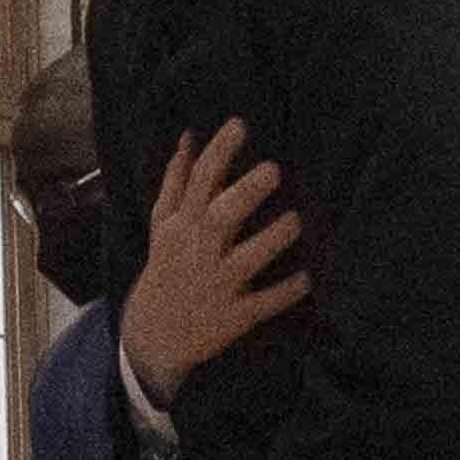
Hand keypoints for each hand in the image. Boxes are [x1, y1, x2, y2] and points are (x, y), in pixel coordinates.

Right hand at [122, 121, 308, 402]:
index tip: (241, 124)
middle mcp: (198, 252)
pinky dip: (283, 293)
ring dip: (270, 240)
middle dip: (244, 193)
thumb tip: (189, 136)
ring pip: (244, 261)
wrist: (153, 335)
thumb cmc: (167, 266)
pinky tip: (306, 279)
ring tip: (295, 221)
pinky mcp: (232, 317)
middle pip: (219, 217)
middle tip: (273, 169)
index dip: (218, 152)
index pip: (197, 182)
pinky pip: (261, 305)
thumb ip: (176, 180)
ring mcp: (216, 286)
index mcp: (182, 226)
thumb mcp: (163, 224)